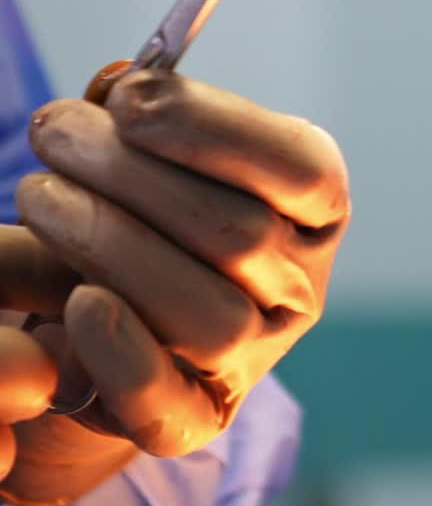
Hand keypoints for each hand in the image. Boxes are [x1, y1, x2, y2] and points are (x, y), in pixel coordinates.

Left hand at [4, 69, 349, 505]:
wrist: (116, 315)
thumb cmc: (143, 213)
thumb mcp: (150, 156)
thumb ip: (135, 124)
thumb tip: (121, 87)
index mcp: (317, 209)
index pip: (298, 168)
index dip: (215, 129)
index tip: (126, 98)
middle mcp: (304, 284)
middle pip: (240, 234)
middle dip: (134, 174)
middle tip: (54, 131)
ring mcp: (260, 355)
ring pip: (211, 315)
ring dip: (113, 246)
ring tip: (39, 194)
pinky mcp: (200, 418)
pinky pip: (172, 406)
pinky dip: (125, 355)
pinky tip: (77, 304)